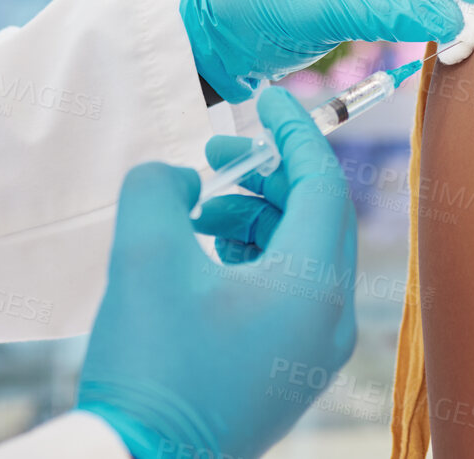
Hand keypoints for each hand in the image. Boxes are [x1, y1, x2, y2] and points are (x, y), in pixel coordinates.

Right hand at [77, 89, 357, 458]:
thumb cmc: (149, 368)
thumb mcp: (143, 256)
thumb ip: (160, 188)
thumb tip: (181, 178)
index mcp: (314, 287)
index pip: (323, 183)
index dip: (295, 130)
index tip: (267, 98)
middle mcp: (331, 322)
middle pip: (319, 218)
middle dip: (270, 177)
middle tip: (220, 156)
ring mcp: (314, 355)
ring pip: (304, 255)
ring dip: (257, 219)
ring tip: (199, 213)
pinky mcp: (288, 375)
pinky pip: (291, 294)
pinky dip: (256, 260)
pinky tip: (205, 257)